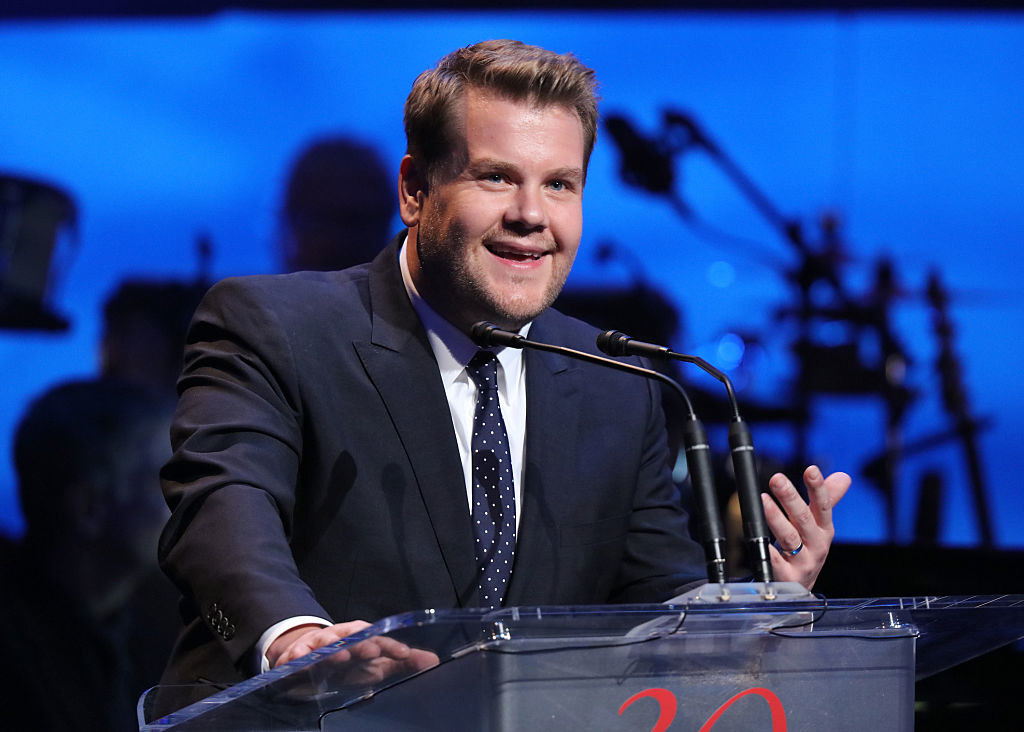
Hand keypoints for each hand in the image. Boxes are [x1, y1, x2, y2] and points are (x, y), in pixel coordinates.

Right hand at [267, 620, 438, 683]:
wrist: (307, 657)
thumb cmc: (346, 662)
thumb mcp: (374, 665)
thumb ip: (401, 664)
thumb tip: (434, 661)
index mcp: (361, 639)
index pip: (378, 638)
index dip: (390, 645)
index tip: (403, 653)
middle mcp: (340, 638)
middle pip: (351, 637)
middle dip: (361, 643)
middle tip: (372, 651)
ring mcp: (317, 645)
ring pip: (325, 643)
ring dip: (331, 650)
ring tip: (339, 657)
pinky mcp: (296, 655)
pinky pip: (295, 656)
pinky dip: (295, 658)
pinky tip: (296, 662)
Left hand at [761, 465, 850, 589]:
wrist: (800, 586)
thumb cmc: (807, 549)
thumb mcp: (819, 526)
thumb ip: (828, 500)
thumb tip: (843, 476)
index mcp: (824, 529)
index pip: (824, 506)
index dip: (818, 488)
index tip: (811, 470)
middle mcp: (816, 545)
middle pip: (804, 519)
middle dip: (791, 498)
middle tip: (777, 479)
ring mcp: (803, 562)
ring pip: (789, 538)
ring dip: (776, 518)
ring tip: (764, 500)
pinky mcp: (787, 577)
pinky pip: (776, 563)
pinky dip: (769, 552)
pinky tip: (759, 539)